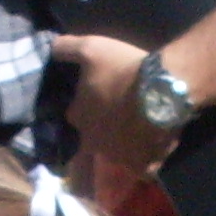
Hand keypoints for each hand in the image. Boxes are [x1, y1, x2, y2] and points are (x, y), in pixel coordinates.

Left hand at [51, 33, 176, 190]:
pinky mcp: (142, 165)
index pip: (73, 113)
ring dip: (122, 144)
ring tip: (137, 130)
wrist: (164, 90)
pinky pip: (141, 167)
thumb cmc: (123, 69)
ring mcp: (118, 157)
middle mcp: (93, 142)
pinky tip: (151, 149)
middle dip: (102, 128)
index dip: (84, 103)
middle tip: (117, 115)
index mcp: (78, 117)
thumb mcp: (90, 48)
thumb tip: (51, 50)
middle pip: (94, 137)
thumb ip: (66, 48)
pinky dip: (145, 160)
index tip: (96, 93)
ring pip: (116, 153)